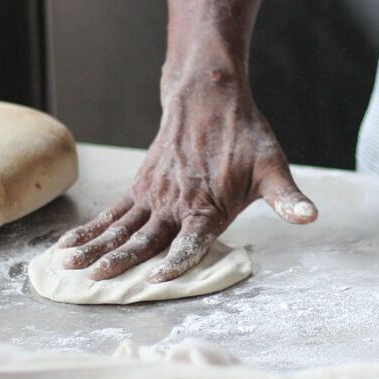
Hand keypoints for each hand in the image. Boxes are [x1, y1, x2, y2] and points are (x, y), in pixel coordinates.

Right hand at [56, 74, 316, 281]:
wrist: (208, 98)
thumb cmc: (245, 137)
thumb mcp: (273, 167)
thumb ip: (287, 198)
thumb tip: (310, 216)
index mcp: (208, 207)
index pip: (190, 240)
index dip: (175, 260)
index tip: (155, 279)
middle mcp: (175, 204)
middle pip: (143, 238)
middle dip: (118, 261)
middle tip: (95, 280)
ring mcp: (152, 196)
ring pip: (119, 228)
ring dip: (93, 247)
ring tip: (67, 266)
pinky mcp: (139, 188)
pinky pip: (111, 214)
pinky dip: (89, 231)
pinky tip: (68, 247)